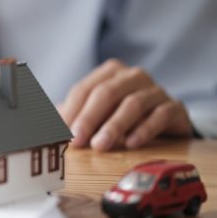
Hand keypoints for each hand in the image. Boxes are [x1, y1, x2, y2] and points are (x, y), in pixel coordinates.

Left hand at [58, 59, 191, 150]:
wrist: (165, 120)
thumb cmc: (122, 114)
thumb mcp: (96, 112)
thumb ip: (73, 116)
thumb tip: (43, 128)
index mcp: (109, 72)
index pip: (84, 89)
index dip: (70, 111)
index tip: (60, 132)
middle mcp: (133, 76)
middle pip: (106, 93)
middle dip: (89, 118)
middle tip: (78, 139)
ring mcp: (156, 90)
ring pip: (133, 104)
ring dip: (114, 126)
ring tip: (100, 145)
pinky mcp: (175, 107)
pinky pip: (160, 116)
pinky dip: (144, 130)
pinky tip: (131, 144)